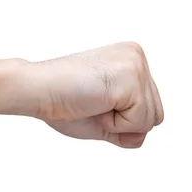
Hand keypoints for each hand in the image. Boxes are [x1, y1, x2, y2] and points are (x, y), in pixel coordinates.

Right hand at [26, 42, 163, 147]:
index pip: (148, 107)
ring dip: (118, 124)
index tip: (90, 102)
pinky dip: (114, 124)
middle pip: (156, 115)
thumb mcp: (101, 115)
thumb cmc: (59, 101)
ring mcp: (135, 64)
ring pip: (151, 119)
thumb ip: (127, 123)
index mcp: (129, 59)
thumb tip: (142, 135)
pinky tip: (93, 103)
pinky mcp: (131, 78)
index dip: (119, 119)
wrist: (35, 90)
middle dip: (123, 123)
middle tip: (90, 105)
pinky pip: (140, 122)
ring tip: (91, 103)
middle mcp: (136, 56)